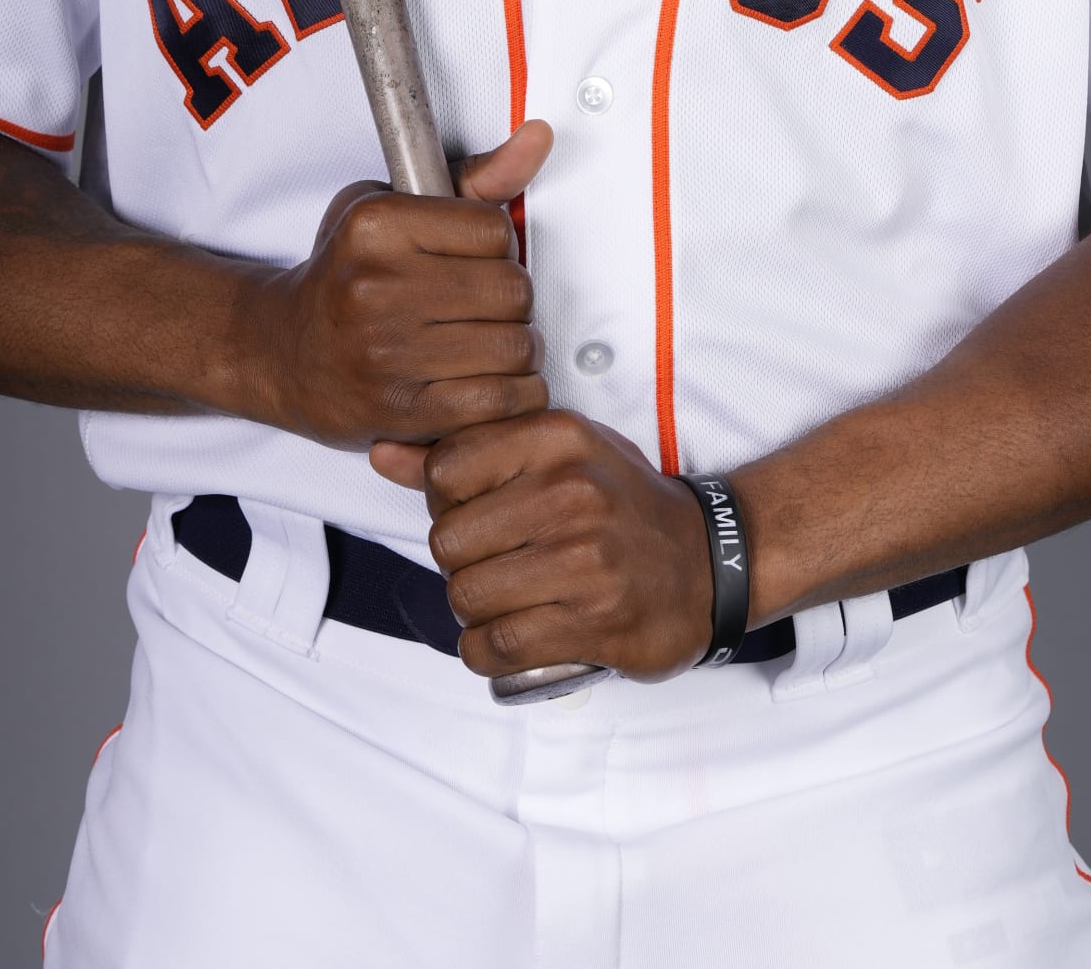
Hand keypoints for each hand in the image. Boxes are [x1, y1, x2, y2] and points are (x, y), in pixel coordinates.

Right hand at [239, 122, 552, 448]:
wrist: (283, 352)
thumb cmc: (344, 275)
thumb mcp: (391, 206)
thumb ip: (473, 180)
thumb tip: (538, 138)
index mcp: (376, 226)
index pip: (495, 230)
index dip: (499, 246)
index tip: (477, 259)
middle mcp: (376, 286)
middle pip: (511, 290)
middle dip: (513, 301)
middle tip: (489, 306)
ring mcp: (386, 353)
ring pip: (514, 348)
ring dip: (518, 350)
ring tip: (491, 343)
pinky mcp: (401, 411)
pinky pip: (499, 402)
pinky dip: (514, 395)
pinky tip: (492, 381)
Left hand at [371, 409, 715, 681]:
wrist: (710, 560)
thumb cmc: (620, 503)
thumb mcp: (555, 454)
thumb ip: (467, 454)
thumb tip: (380, 454)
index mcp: (558, 438)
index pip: (445, 469)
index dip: (446, 499)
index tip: (477, 511)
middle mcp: (571, 492)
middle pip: (448, 540)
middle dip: (458, 561)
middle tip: (492, 563)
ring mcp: (584, 560)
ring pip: (465, 596)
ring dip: (473, 610)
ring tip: (505, 599)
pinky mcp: (593, 623)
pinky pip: (495, 647)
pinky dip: (486, 652)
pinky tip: (508, 637)